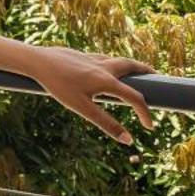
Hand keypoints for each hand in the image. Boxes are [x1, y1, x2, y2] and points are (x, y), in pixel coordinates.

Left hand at [28, 47, 154, 144]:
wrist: (37, 61)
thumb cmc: (58, 85)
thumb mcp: (82, 108)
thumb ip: (106, 123)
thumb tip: (129, 140)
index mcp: (107, 80)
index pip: (135, 97)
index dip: (145, 113)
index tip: (149, 127)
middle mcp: (103, 66)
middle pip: (131, 66)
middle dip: (146, 72)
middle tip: (157, 77)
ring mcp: (92, 58)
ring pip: (117, 59)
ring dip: (130, 65)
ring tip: (135, 72)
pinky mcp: (81, 55)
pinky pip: (103, 58)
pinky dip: (113, 63)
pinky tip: (106, 68)